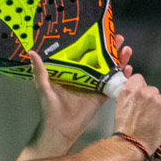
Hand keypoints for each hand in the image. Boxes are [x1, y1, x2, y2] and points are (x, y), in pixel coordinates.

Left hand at [27, 35, 133, 154]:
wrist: (60, 129)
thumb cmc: (49, 108)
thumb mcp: (44, 87)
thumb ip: (40, 70)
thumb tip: (31, 52)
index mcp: (72, 70)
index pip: (84, 52)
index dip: (94, 42)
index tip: (103, 31)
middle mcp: (84, 75)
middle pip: (101, 58)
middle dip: (111, 47)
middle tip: (120, 37)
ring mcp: (95, 85)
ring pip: (110, 68)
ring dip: (120, 59)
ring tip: (126, 50)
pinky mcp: (101, 96)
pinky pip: (115, 84)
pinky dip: (123, 76)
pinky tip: (129, 69)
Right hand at [114, 74, 160, 151]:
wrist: (133, 143)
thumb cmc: (125, 129)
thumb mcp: (120, 106)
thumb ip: (128, 94)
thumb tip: (134, 90)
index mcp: (130, 90)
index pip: (138, 78)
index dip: (139, 86)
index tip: (139, 93)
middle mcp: (144, 93)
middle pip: (151, 89)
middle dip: (149, 98)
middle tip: (144, 110)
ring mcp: (157, 100)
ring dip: (158, 106)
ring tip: (150, 118)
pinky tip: (157, 121)